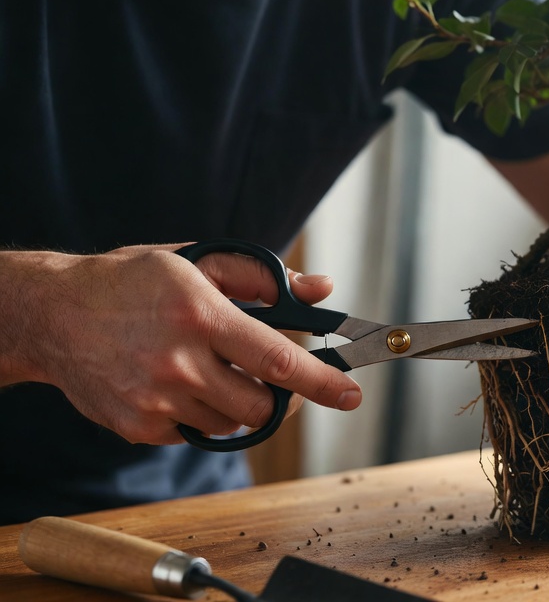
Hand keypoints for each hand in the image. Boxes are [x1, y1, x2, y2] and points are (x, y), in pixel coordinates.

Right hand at [0, 244, 360, 444]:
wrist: (53, 314)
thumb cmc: (134, 281)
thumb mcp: (199, 260)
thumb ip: (265, 277)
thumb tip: (321, 289)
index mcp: (200, 315)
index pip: (277, 360)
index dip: (321, 382)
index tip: (352, 394)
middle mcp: (178, 363)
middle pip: (261, 406)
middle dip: (283, 398)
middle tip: (284, 382)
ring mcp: (155, 400)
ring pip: (231, 423)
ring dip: (241, 403)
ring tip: (219, 370)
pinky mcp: (137, 426)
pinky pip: (195, 432)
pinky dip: (203, 413)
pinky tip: (183, 383)